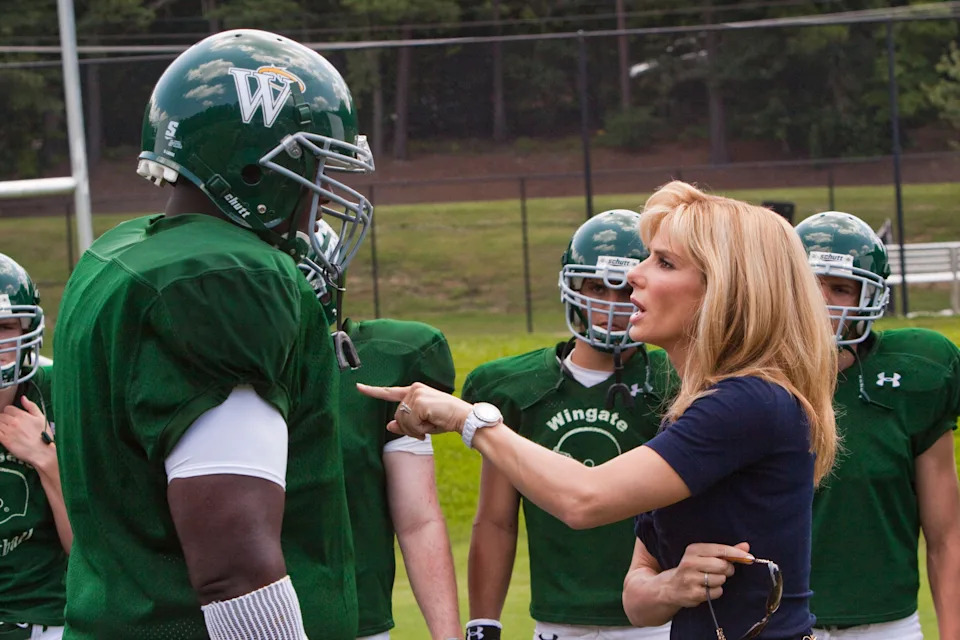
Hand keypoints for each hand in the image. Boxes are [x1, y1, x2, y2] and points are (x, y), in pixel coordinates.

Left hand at [0, 397, 54, 468]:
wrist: (42, 452)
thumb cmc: (44, 436)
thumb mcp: (41, 418)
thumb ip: (31, 406)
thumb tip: (23, 398)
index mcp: (22, 415)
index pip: (8, 408)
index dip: (9, 412)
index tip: (11, 417)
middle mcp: (14, 421)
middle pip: (1, 416)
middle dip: (4, 419)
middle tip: (9, 425)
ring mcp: (8, 431)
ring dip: (1, 425)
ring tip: (6, 430)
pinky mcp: (4, 440)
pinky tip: (3, 434)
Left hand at [356, 382, 471, 439]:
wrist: (464, 417)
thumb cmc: (445, 419)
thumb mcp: (423, 423)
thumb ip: (405, 424)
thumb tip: (389, 426)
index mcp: (414, 391)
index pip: (389, 392)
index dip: (372, 391)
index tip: (358, 387)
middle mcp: (413, 389)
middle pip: (397, 416)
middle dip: (409, 428)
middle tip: (424, 429)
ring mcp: (416, 394)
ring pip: (402, 421)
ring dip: (415, 429)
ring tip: (430, 425)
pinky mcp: (419, 402)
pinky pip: (410, 423)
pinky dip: (420, 429)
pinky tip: (431, 424)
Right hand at [666, 542, 751, 607]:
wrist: (671, 587)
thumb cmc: (692, 569)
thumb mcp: (705, 556)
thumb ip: (726, 551)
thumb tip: (746, 546)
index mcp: (693, 550)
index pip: (720, 550)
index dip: (737, 554)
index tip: (750, 558)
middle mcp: (690, 562)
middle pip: (723, 565)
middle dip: (727, 569)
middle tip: (722, 571)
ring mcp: (690, 579)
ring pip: (720, 579)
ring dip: (720, 581)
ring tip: (710, 580)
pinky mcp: (693, 593)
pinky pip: (716, 592)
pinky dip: (716, 591)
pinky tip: (707, 589)